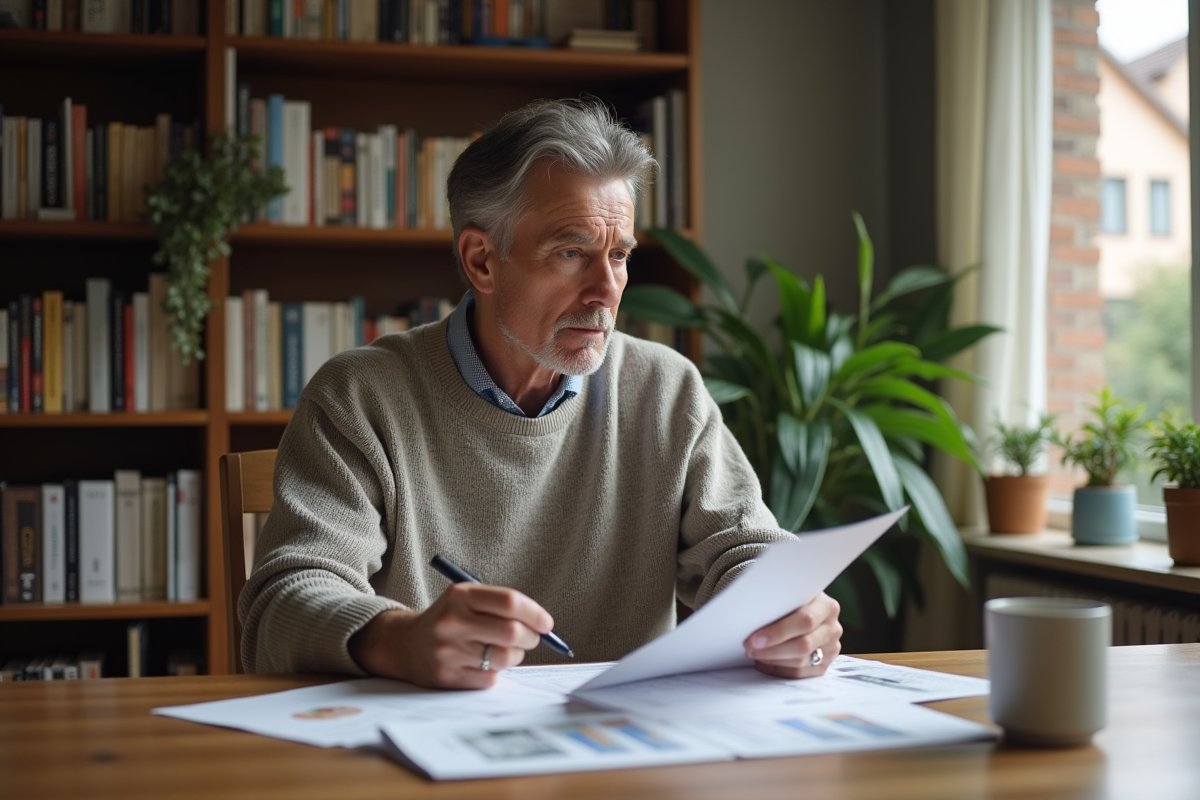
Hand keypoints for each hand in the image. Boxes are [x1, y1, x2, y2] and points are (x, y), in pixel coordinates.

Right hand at [348, 583, 553, 688]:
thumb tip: (543, 625)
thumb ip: (502, 606)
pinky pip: (490, 678)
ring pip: (505, 658)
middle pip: (512, 632)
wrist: (404, 644)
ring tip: (507, 651)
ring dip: (516, 656)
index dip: (535, 614)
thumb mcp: (467, 599)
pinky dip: (495, 673)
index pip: (509, 602)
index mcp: (460, 596)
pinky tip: (484, 664)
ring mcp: (448, 651)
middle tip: (531, 639)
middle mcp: (452, 622)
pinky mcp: (447, 677)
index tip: (546, 623)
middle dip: (531, 638)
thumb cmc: (449, 619)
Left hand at [743, 592, 841, 678]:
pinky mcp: (825, 665)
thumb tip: (754, 615)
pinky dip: (778, 669)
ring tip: (754, 653)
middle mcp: (833, 628)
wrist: (809, 609)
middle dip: (772, 649)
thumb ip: (780, 603)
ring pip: (800, 662)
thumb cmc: (794, 601)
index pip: (805, 621)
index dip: (778, 632)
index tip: (755, 638)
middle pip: (803, 645)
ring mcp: (831, 648)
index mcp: (828, 606)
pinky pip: (800, 673)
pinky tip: (764, 662)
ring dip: (772, 659)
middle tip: (750, 647)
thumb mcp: (792, 595)